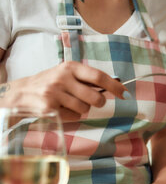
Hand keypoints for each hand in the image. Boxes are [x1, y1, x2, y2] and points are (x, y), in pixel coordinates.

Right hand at [1, 61, 126, 120]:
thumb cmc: (51, 84)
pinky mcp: (50, 107)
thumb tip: (115, 86)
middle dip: (98, 102)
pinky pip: (73, 117)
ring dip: (82, 109)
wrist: (21, 93)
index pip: (99, 77)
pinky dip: (71, 116)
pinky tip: (60, 109)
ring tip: (69, 103)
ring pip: (85, 109)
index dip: (115, 87)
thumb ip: (87, 79)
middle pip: (96, 97)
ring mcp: (55, 93)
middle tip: (92, 101)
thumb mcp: (67, 75)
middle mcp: (63, 78)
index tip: (125, 94)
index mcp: (70, 67)